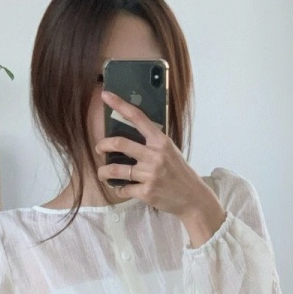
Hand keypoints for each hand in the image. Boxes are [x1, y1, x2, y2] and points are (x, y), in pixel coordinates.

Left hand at [96, 91, 225, 245]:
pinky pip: (124, 189)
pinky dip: (119, 190)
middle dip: (103, 145)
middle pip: (119, 143)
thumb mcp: (170, 152)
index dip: (119, 104)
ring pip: (116, 170)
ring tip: (102, 173)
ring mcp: (150, 174)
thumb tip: (130, 135)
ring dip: (103, 172)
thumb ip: (153, 144)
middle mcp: (154, 155)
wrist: (193, 198)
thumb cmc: (180, 173)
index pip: (138, 117)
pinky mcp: (147, 192)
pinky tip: (121, 189)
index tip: (105, 95)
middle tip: (99, 148)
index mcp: (160, 141)